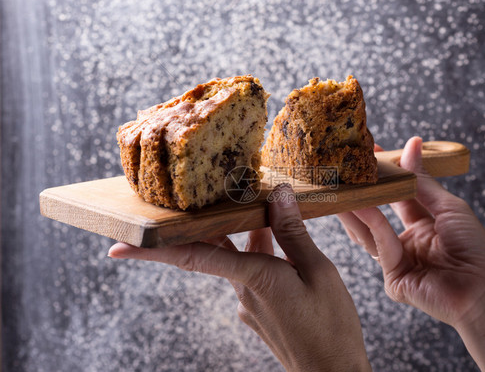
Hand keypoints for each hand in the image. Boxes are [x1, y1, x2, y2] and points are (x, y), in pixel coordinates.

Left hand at [109, 184, 371, 371]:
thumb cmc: (331, 327)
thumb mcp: (319, 272)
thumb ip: (293, 232)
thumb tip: (278, 194)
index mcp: (255, 277)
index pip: (193, 256)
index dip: (153, 250)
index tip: (117, 248)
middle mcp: (243, 291)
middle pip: (208, 250)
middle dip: (192, 228)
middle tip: (176, 204)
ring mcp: (249, 303)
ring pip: (233, 257)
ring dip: (236, 232)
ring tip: (251, 204)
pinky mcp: (257, 310)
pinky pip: (247, 272)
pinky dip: (255, 250)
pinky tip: (274, 236)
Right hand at [338, 137, 484, 370]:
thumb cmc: (476, 249)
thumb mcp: (448, 206)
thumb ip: (422, 181)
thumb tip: (412, 144)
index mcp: (424, 226)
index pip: (397, 196)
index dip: (385, 176)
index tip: (370, 153)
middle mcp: (408, 243)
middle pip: (378, 213)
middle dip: (362, 191)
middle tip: (346, 169)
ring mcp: (398, 261)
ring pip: (369, 231)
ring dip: (355, 206)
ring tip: (341, 183)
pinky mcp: (392, 278)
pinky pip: (379, 246)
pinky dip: (369, 224)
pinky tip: (359, 204)